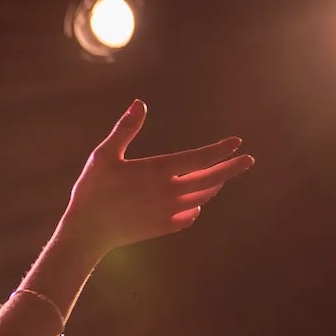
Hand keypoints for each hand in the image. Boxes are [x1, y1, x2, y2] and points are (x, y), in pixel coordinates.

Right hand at [61, 100, 254, 254]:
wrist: (87, 232)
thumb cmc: (92, 190)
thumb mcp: (104, 155)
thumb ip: (125, 129)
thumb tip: (139, 103)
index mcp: (158, 171)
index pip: (200, 158)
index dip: (220, 150)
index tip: (236, 142)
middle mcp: (169, 192)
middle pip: (209, 179)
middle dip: (230, 169)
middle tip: (248, 161)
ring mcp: (167, 212)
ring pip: (201, 198)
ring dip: (213, 186)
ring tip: (220, 178)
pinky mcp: (161, 227)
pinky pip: (188, 217)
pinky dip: (196, 208)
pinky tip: (195, 205)